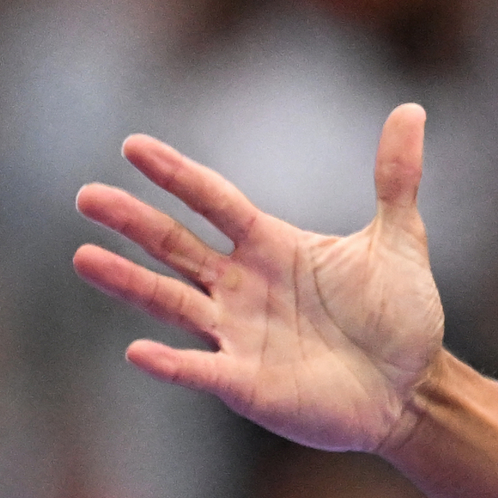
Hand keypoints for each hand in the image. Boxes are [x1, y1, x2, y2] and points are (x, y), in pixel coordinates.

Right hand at [74, 105, 447, 454]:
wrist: (413, 386)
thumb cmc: (400, 314)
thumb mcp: (399, 240)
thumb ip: (395, 179)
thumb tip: (411, 111)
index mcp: (270, 246)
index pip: (214, 201)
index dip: (177, 175)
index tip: (133, 146)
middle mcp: (241, 286)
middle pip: (175, 246)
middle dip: (133, 221)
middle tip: (87, 195)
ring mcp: (237, 334)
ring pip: (170, 301)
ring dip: (129, 282)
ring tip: (84, 257)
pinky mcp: (245, 382)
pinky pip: (200, 370)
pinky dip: (171, 362)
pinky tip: (138, 351)